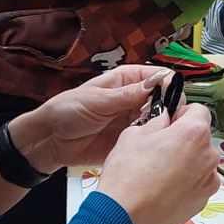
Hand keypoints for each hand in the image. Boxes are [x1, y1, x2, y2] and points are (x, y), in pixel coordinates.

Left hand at [12, 66, 159, 172]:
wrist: (51, 140)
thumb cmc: (68, 110)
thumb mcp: (97, 100)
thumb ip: (127, 95)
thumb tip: (157, 82)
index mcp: (127, 80)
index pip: (158, 77)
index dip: (169, 86)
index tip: (172, 99)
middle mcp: (135, 99)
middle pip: (165, 100)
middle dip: (168, 109)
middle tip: (162, 120)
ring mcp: (134, 120)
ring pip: (160, 121)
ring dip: (162, 126)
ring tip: (156, 134)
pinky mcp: (131, 140)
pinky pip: (148, 140)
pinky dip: (152, 142)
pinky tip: (152, 146)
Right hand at [96, 102, 220, 223]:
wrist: (125, 220)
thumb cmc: (127, 176)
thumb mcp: (134, 134)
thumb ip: (156, 122)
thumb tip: (164, 119)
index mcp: (194, 133)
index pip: (199, 110)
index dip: (181, 113)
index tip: (168, 121)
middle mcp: (208, 156)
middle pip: (200, 138)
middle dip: (182, 139)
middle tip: (157, 148)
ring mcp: (208, 181)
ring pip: (199, 161)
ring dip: (185, 161)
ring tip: (157, 172)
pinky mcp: (203, 201)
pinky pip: (196, 182)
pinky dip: (184, 182)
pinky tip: (162, 188)